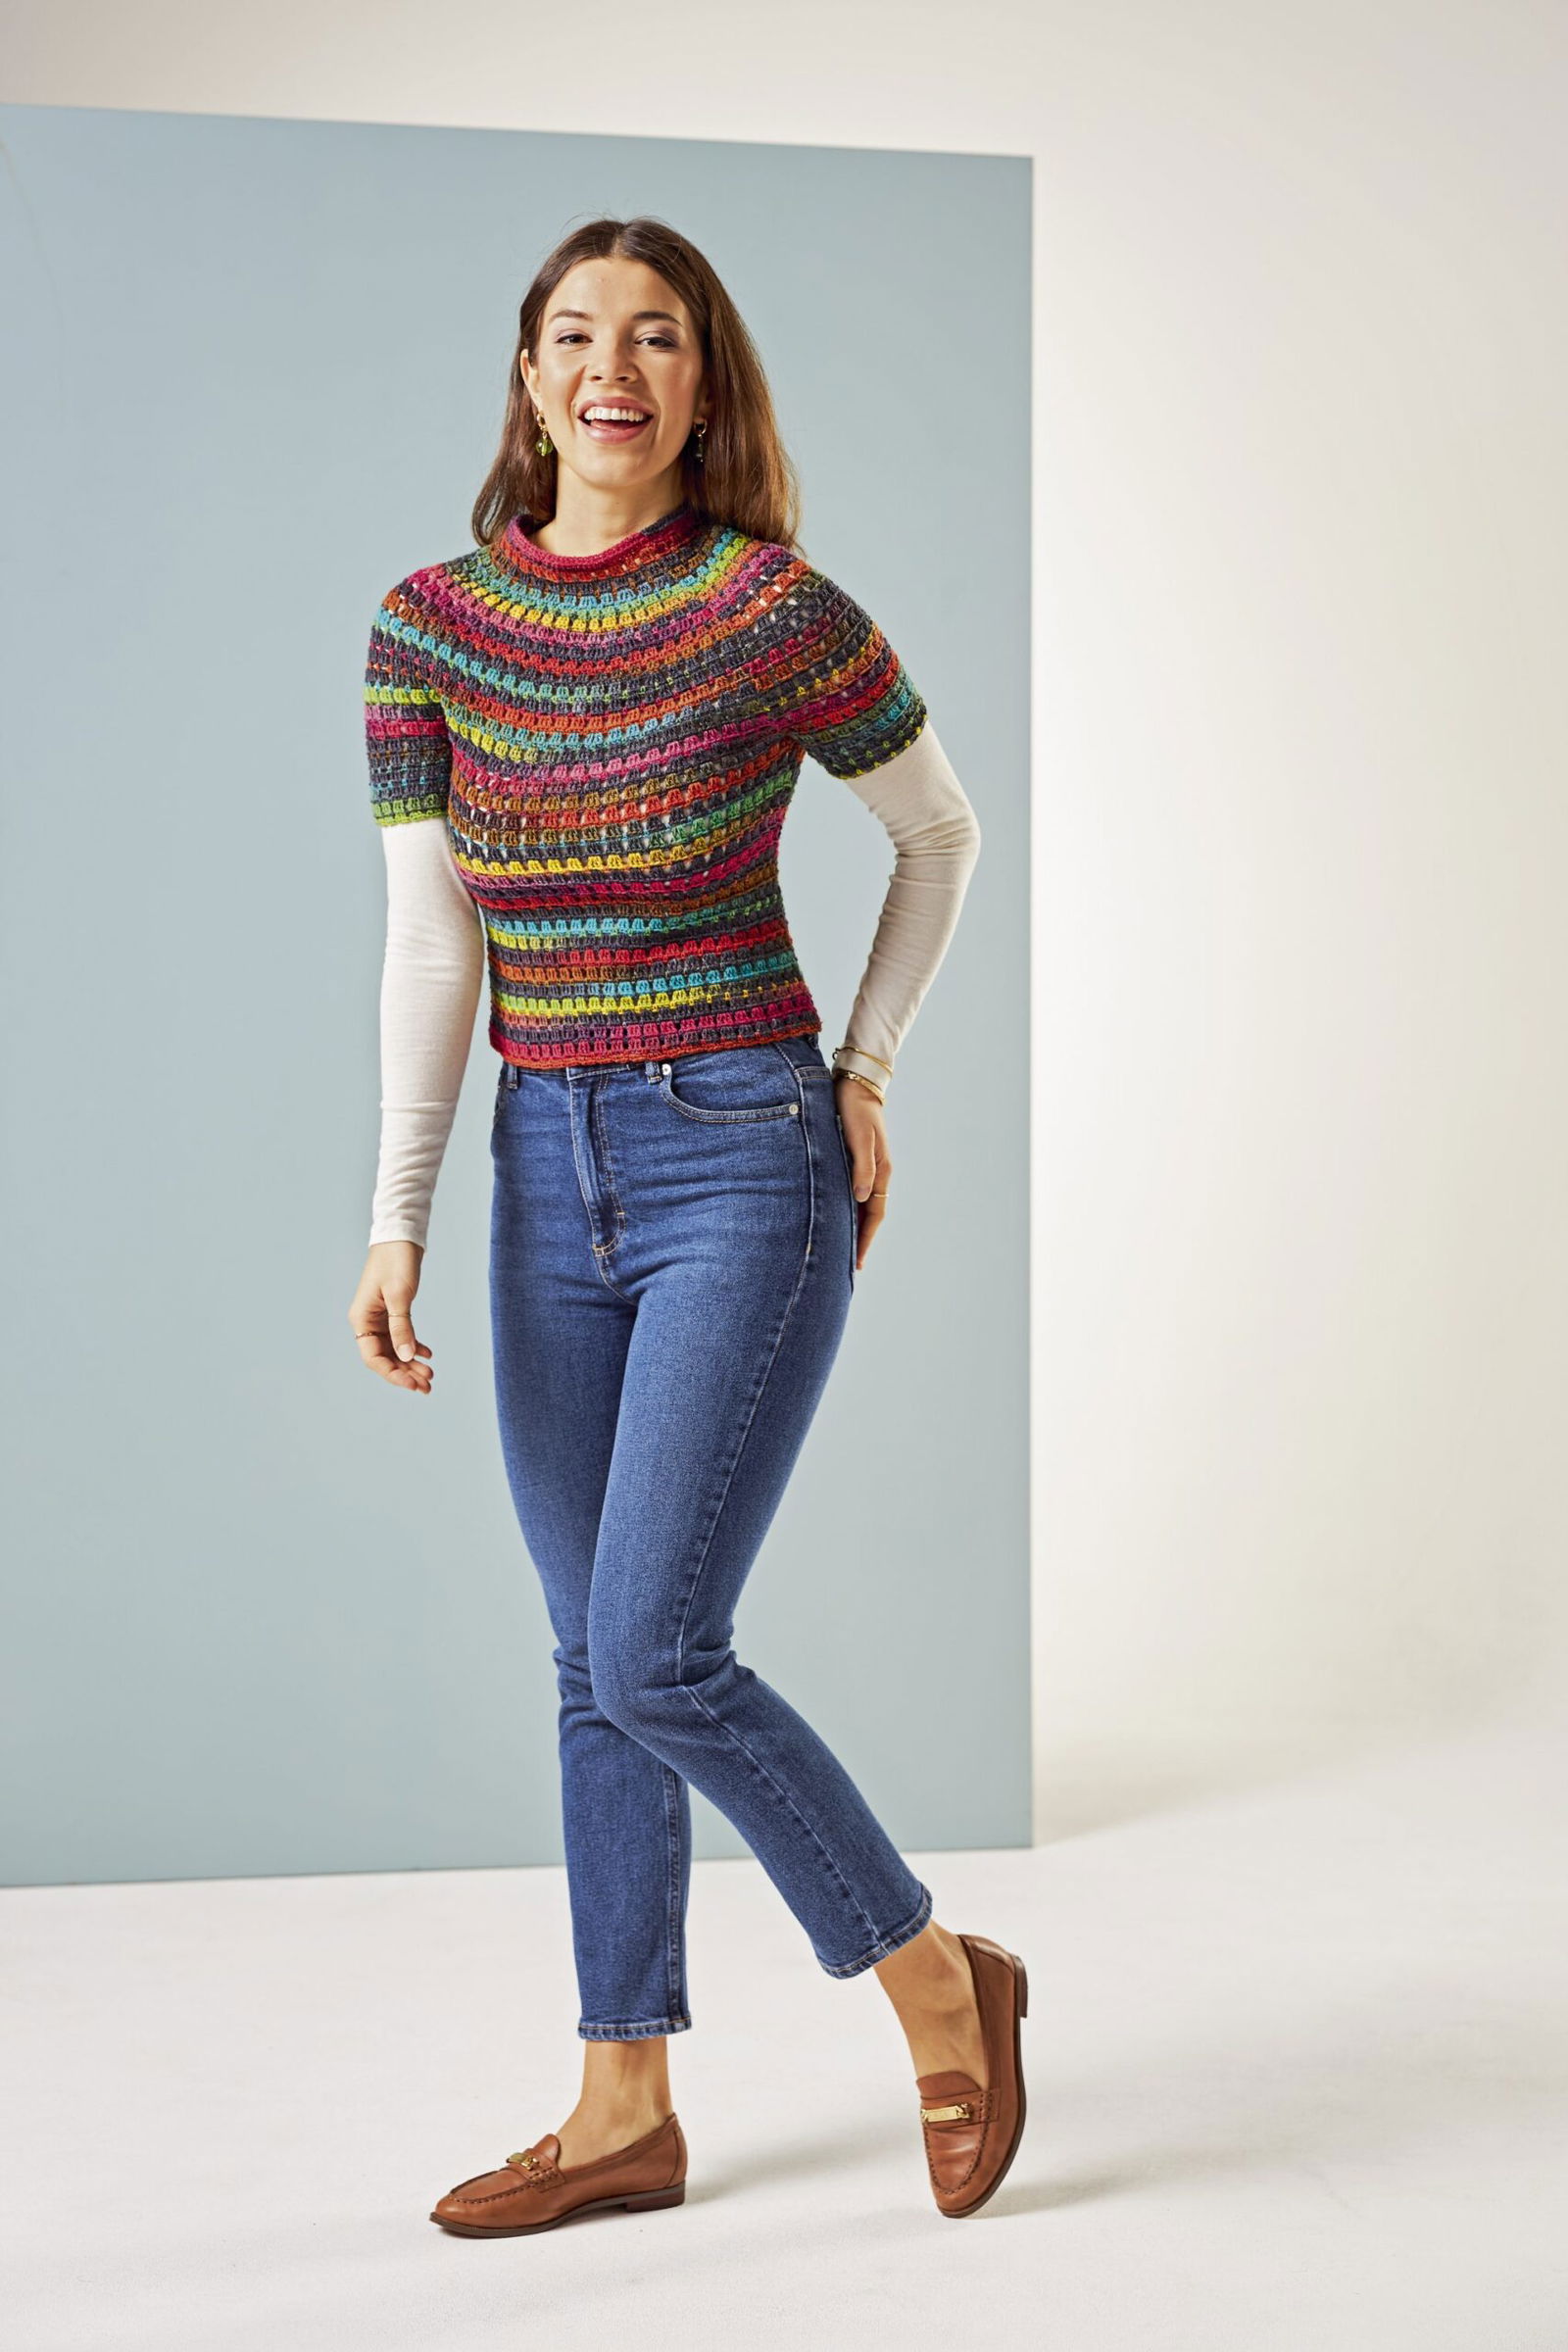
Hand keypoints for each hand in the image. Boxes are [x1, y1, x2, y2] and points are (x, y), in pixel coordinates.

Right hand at [348, 1241, 433, 1392]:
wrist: (400, 1236)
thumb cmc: (396, 1261)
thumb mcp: (400, 1295)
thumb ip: (402, 1327)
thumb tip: (405, 1356)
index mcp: (362, 1319)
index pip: (374, 1357)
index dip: (393, 1373)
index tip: (413, 1383)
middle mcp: (367, 1321)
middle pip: (385, 1357)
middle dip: (405, 1373)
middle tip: (427, 1386)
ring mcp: (379, 1317)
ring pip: (394, 1349)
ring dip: (410, 1363)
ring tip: (430, 1374)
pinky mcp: (391, 1311)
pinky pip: (400, 1336)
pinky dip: (413, 1346)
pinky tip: (427, 1354)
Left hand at [833, 1075, 890, 1274]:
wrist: (855, 1083)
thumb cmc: (854, 1109)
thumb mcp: (859, 1137)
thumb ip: (861, 1167)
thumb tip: (861, 1198)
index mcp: (880, 1170)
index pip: (874, 1215)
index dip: (865, 1240)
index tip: (856, 1263)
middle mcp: (875, 1172)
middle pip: (869, 1215)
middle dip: (859, 1240)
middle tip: (847, 1265)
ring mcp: (866, 1166)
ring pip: (860, 1205)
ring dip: (852, 1225)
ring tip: (840, 1246)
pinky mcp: (854, 1158)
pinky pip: (852, 1191)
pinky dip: (846, 1208)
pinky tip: (836, 1215)